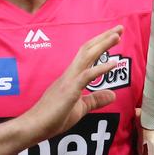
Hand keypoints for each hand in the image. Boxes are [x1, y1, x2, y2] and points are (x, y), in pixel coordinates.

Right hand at [21, 26, 122, 141]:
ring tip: (117, 35)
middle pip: (88, 49)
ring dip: (102, 45)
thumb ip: (95, 100)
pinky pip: (87, 76)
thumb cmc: (53, 118)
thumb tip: (113, 95)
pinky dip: (101, 69)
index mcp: (72, 77)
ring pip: (87, 56)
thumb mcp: (80, 109)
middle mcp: (70, 74)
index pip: (87, 55)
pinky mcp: (69, 91)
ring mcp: (69, 81)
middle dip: (104, 37)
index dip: (101, 44)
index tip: (114, 36)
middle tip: (119, 28)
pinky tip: (113, 63)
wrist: (34, 126)